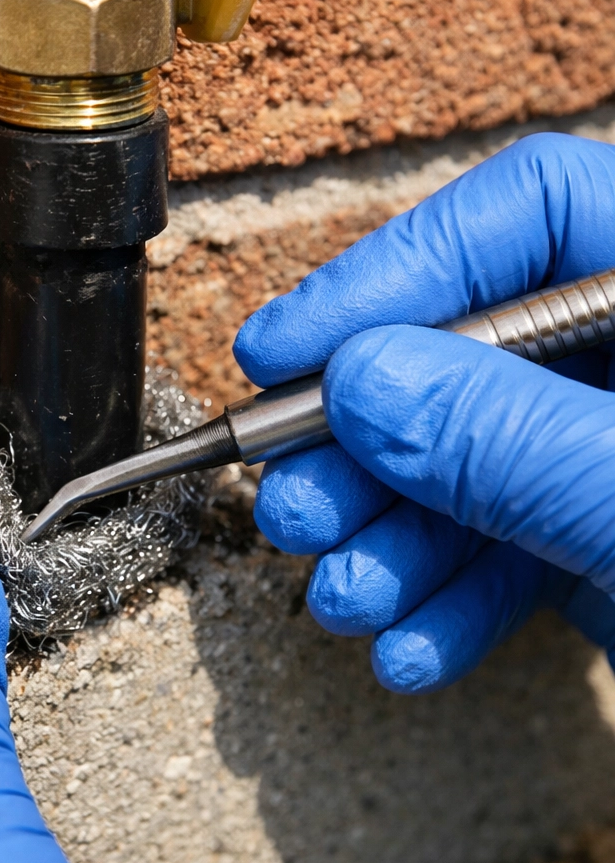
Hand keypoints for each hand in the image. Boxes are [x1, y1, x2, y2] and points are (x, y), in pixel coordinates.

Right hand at [233, 133, 614, 692]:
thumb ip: (514, 439)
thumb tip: (358, 385)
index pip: (523, 213)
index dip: (389, 273)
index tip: (280, 351)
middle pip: (463, 358)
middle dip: (359, 446)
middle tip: (291, 507)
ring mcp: (607, 457)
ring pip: (465, 468)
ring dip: (385, 543)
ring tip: (343, 598)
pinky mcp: (598, 544)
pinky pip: (503, 553)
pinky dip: (445, 604)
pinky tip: (410, 649)